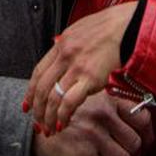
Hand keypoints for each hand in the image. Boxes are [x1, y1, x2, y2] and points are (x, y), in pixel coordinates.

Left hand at [25, 2, 136, 133]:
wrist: (128, 26)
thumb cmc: (109, 28)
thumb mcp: (80, 30)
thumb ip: (68, 45)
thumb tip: (60, 54)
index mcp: (61, 44)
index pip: (38, 72)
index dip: (30, 91)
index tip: (28, 104)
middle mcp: (65, 56)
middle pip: (42, 87)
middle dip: (37, 109)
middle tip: (37, 123)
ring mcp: (76, 67)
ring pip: (52, 98)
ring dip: (48, 117)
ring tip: (49, 129)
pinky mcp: (90, 78)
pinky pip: (69, 101)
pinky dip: (63, 115)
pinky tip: (63, 123)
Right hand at [32, 92, 152, 155]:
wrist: (39, 128)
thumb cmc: (70, 117)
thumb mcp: (92, 102)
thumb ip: (114, 109)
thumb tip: (143, 128)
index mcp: (108, 100)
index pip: (143, 118)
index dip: (148, 135)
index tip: (145, 142)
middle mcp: (102, 115)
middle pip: (135, 142)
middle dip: (135, 154)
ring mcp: (93, 135)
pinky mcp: (83, 154)